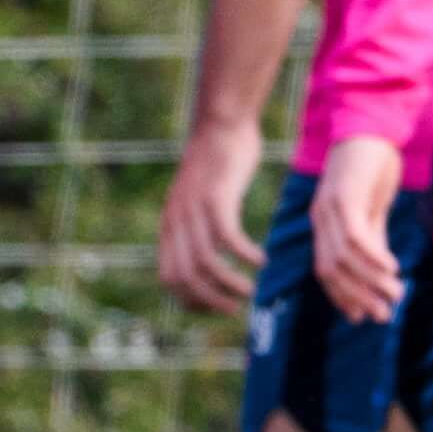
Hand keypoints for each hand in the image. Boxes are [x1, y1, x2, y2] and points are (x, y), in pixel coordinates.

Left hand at [156, 118, 268, 314]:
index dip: (191, 300)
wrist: (220, 123)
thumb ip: (197, 228)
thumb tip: (205, 258)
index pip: (170, 279)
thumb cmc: (217, 165)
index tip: (217, 305)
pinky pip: (228, 238)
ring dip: (230, 285)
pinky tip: (262, 261)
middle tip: (236, 308)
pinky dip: (245, 256)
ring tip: (251, 291)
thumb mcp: (199, 201)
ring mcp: (194, 210)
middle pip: (186, 279)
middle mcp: (177, 221)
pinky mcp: (216, 197)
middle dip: (211, 301)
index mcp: (170, 226)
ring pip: (207, 264)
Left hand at [314, 134, 410, 324]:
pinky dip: (372, 256)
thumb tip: (382, 268)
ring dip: (370, 282)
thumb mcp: (372, 207)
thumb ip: (374, 236)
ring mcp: (330, 208)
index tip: (364, 316)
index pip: (325, 271)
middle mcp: (321, 219)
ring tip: (395, 295)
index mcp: (323, 223)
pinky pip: (356, 236)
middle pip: (332, 271)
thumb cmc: (372, 164)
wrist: (372, 124)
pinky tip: (392, 268)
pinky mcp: (345, 196)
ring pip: (344, 258)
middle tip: (384, 315)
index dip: (343, 296)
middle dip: (357, 297)